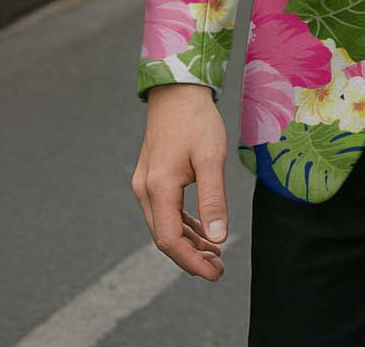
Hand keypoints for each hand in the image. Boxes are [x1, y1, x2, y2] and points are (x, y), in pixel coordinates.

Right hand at [132, 84, 228, 280]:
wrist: (177, 91)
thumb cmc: (197, 121)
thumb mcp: (212, 158)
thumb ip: (213, 199)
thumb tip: (218, 238)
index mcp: (158, 188)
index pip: (170, 240)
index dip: (192, 262)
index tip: (215, 273)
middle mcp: (145, 190)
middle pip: (165, 237)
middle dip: (192, 257)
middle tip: (219, 269)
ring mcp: (145, 184)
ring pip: (165, 225)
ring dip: (189, 242)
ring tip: (215, 254)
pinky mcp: (152, 177)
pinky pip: (166, 210)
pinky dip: (184, 224)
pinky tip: (202, 231)